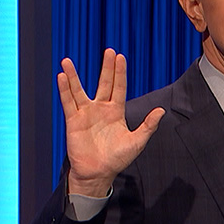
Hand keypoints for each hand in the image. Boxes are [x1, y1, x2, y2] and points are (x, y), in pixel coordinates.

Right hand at [58, 49, 164, 196]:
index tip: (120, 56)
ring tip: (67, 60)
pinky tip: (62, 77)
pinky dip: (64, 90)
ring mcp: (86, 114)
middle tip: (109, 50)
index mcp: (116, 111)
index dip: (120, 72)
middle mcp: (100, 109)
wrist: (99, 173)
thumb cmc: (118, 158)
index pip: (119, 87)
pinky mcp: (73, 121)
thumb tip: (161, 110)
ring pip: (79, 90)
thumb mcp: (137, 141)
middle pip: (103, 83)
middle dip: (106, 67)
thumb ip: (148, 125)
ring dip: (73, 76)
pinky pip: (68, 103)